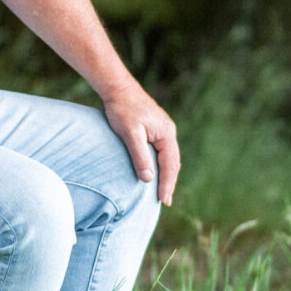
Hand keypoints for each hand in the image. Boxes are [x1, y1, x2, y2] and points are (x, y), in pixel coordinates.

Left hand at [100, 82, 179, 205]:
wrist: (117, 88)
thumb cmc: (122, 110)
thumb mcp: (130, 134)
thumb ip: (140, 156)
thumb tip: (148, 179)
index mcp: (166, 134)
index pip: (170, 165)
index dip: (167, 184)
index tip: (164, 201)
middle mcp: (168, 132)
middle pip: (173, 163)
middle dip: (169, 182)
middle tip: (165, 201)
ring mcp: (163, 130)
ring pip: (168, 157)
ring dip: (166, 174)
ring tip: (162, 192)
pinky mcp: (155, 128)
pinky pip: (162, 151)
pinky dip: (161, 164)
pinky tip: (154, 172)